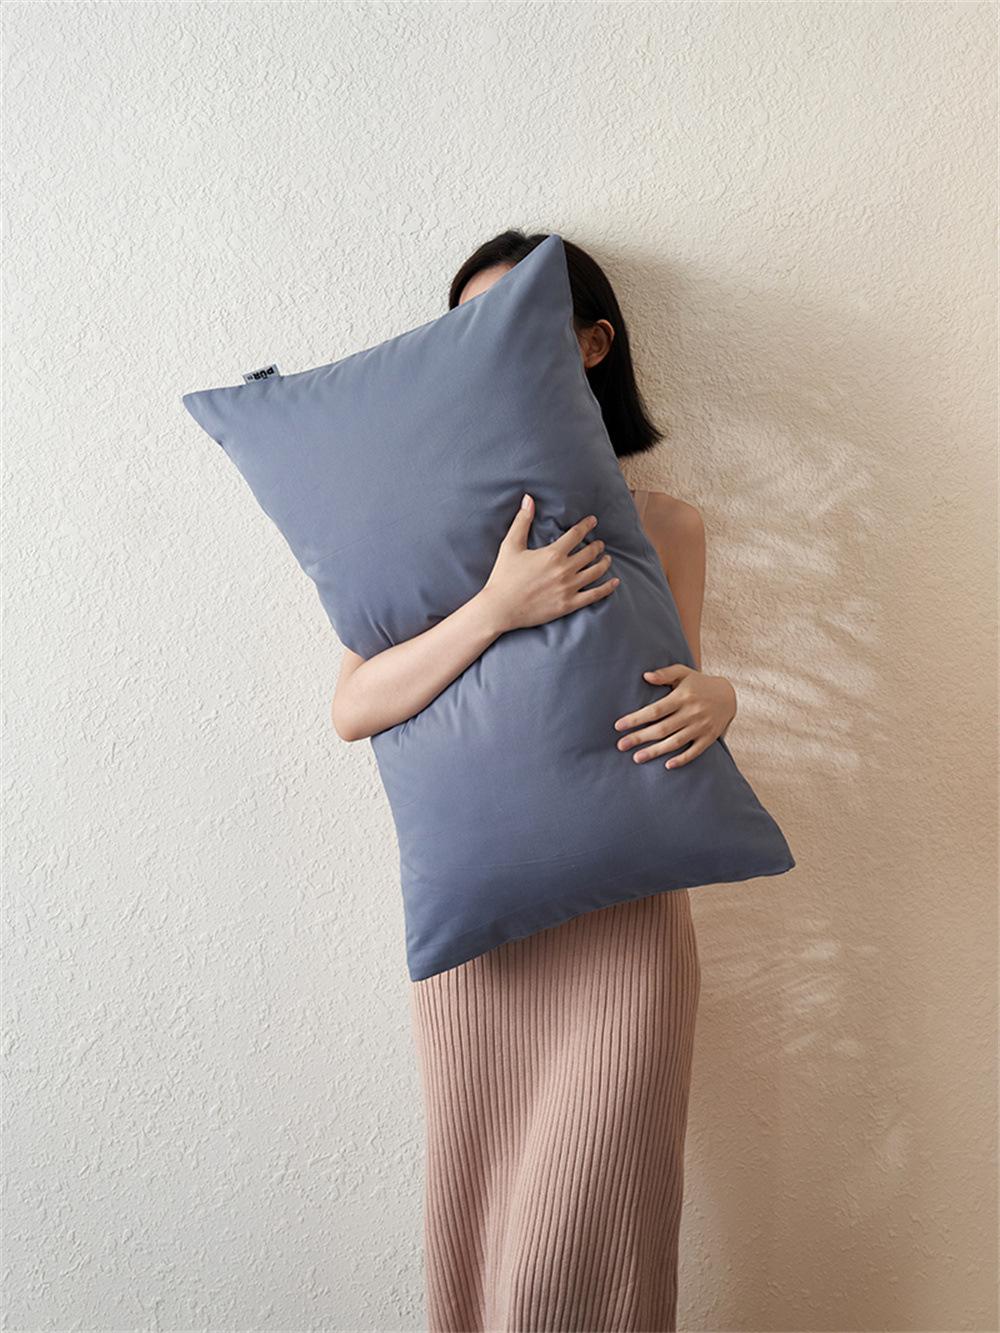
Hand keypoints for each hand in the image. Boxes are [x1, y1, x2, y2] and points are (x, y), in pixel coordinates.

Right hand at [480, 493, 618, 632]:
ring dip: (604, 563)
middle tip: (599, 544)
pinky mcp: (569, 604)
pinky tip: (615, 582)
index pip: (576, 534)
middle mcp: (564, 570)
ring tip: (606, 559)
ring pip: (595, 572)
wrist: (500, 608)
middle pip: (590, 553)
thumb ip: (522, 521)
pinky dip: (607, 588)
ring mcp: (568, 588)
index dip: (586, 525)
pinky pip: (594, 595)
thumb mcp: (510, 545)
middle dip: (597, 546)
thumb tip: (528, 498)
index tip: (593, 521)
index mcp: (552, 554)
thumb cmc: (503, 576)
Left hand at [613, 664, 736, 768]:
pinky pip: (694, 752)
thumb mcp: (683, 673)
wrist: (729, 695)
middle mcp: (691, 713)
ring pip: (675, 742)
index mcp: (682, 697)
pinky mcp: (709, 738)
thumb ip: (664, 674)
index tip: (619, 726)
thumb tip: (645, 676)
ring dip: (655, 751)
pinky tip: (667, 765)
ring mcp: (701, 727)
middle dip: (640, 738)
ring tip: (636, 758)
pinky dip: (682, 759)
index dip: (636, 719)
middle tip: (620, 746)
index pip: (655, 710)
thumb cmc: (699, 683)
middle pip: (661, 729)